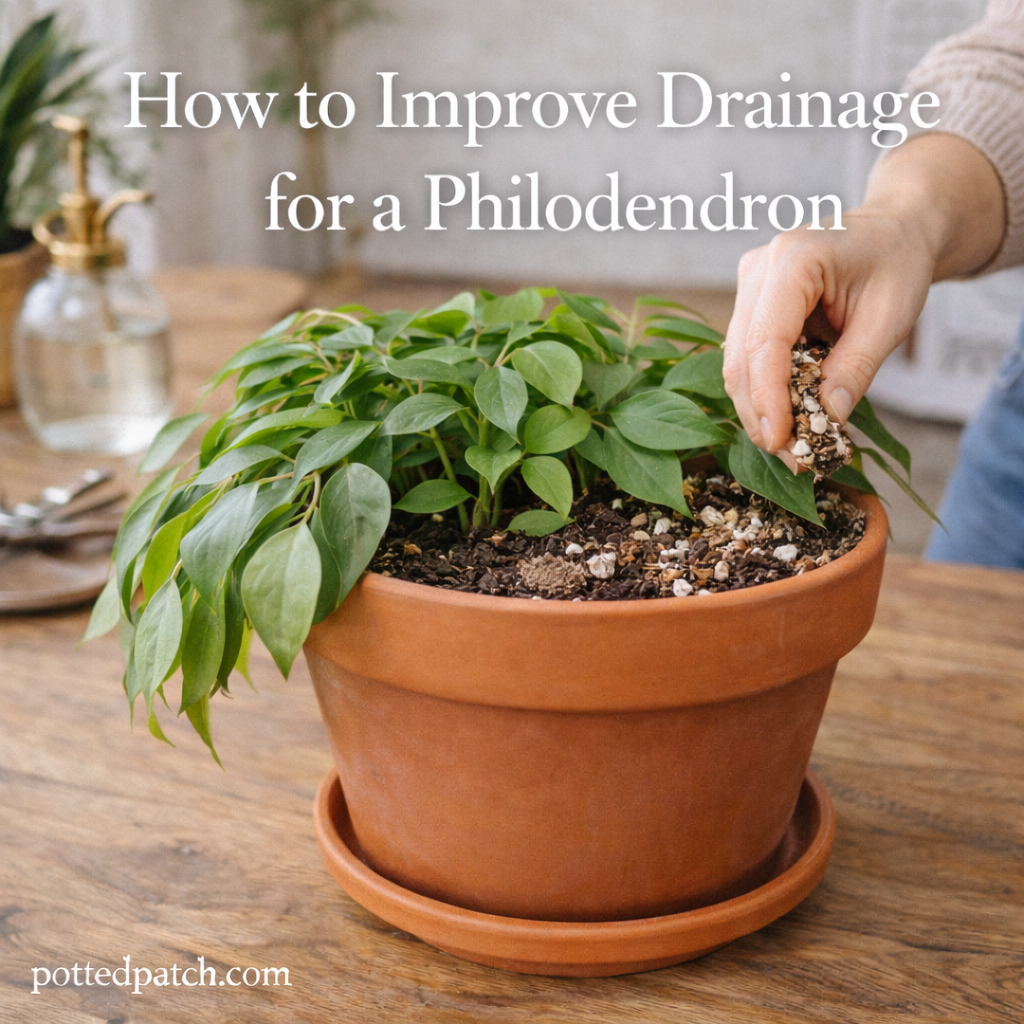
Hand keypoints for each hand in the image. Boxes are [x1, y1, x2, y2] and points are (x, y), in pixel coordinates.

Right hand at [723, 210, 934, 451]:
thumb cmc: (897, 263)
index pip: (765, 341)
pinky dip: (763, 391)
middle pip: (741, 357)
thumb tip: (827, 420)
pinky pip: (745, 357)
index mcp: (794, 259)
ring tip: (789, 445)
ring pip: (736, 362)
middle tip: (790, 457)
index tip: (781, 441)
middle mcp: (759, 269)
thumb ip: (856, 368)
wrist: (894, 229)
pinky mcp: (750, 302)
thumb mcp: (891, 316)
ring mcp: (748, 284)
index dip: (767, 397)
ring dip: (758, 408)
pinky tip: (786, 416)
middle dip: (760, 413)